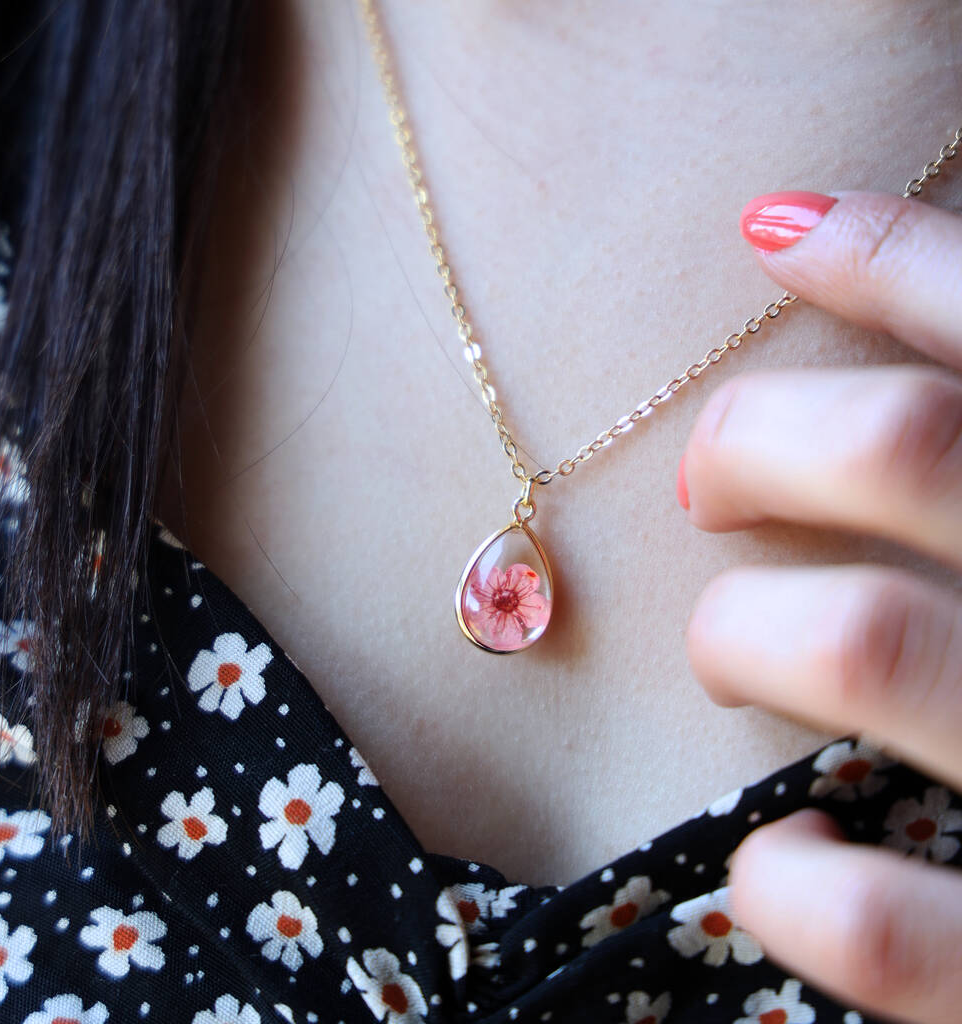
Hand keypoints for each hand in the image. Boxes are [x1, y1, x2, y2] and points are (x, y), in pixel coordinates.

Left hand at [680, 187, 961, 1023]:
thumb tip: (831, 250)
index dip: (885, 253)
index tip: (769, 232)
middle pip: (906, 447)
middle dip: (758, 440)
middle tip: (707, 480)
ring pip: (861, 643)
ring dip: (744, 632)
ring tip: (731, 649)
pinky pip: (889, 931)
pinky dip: (794, 883)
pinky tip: (780, 854)